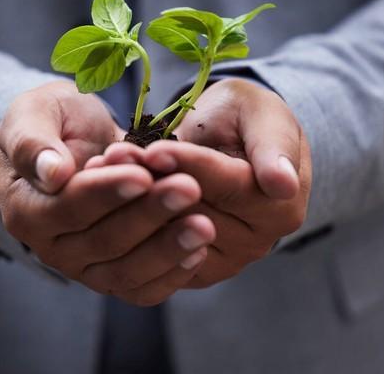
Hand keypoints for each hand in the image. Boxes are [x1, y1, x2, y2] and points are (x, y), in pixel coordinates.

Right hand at [0, 81, 213, 304]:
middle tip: (189, 188)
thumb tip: (53, 174)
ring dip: (168, 249)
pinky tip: (199, 250)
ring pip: (125, 272)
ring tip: (203, 224)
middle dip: (149, 215)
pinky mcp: (113, 274)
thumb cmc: (51, 121)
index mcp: (26, 210)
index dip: (107, 193)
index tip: (143, 175)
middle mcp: (53, 247)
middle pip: (104, 242)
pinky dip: (171, 274)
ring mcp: (84, 266)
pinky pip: (141, 288)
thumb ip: (33, 142)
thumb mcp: (32, 114)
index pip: (69, 207)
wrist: (73, 140)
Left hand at [88, 78, 311, 287]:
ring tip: (102, 168)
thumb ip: (273, 146)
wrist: (231, 142)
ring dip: (130, 200)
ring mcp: (223, 259)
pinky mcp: (192, 268)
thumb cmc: (247, 120)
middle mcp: (255, 242)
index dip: (189, 166)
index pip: (228, 186)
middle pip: (194, 213)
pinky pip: (154, 248)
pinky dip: (126, 217)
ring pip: (168, 232)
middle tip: (114, 157)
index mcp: (280, 208)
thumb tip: (281, 185)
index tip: (154, 149)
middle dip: (151, 181)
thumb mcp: (264, 116)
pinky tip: (102, 188)